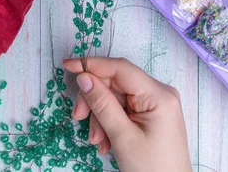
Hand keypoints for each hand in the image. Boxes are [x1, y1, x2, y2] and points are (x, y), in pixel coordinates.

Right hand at [63, 57, 190, 171]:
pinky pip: (123, 109)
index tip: (68, 65)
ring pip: (116, 98)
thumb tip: (83, 77)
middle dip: (95, 101)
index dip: (92, 65)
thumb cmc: (152, 168)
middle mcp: (159, 94)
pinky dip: (110, 122)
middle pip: (115, 84)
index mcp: (159, 95)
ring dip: (100, 117)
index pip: (120, 69)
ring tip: (97, 141)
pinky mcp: (151, 115)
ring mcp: (156, 104)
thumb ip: (102, 104)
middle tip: (78, 118)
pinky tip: (106, 142)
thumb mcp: (122, 136)